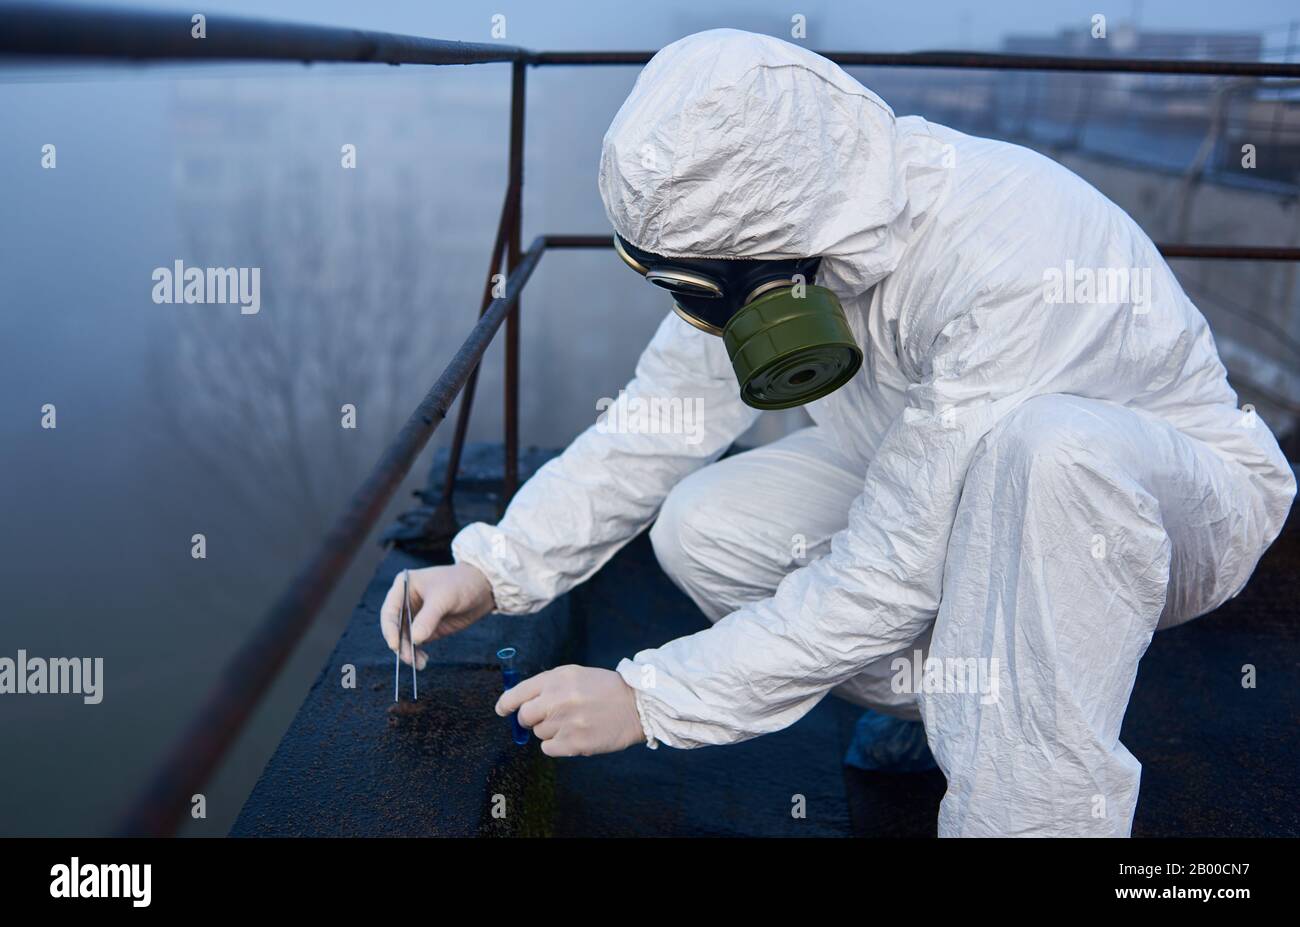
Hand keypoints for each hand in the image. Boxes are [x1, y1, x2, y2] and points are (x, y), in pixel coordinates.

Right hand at [380, 563, 494, 668]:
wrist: (483, 588)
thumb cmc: (461, 583)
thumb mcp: (444, 598)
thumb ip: (428, 618)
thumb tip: (415, 639)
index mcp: (403, 586)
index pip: (389, 611)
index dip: (389, 629)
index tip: (394, 646)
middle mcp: (406, 601)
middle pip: (395, 628)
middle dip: (400, 645)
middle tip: (409, 659)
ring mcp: (416, 616)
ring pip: (405, 638)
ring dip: (409, 652)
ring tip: (419, 664)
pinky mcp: (427, 628)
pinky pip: (416, 643)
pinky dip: (417, 653)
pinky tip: (423, 661)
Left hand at [496, 665, 645, 756]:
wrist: (636, 705)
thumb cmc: (604, 689)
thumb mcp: (574, 676)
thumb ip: (547, 686)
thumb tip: (519, 704)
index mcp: (556, 678)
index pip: (518, 693)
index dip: (506, 704)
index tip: (503, 710)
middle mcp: (557, 699)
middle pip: (524, 716)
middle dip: (528, 720)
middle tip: (542, 719)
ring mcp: (565, 722)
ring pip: (539, 733)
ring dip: (550, 730)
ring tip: (573, 722)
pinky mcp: (574, 743)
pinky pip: (548, 749)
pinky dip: (557, 745)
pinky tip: (574, 735)